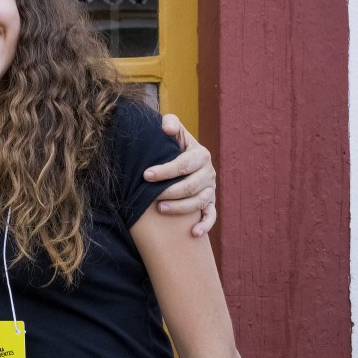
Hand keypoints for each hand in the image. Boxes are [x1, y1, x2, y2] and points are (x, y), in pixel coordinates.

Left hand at [144, 113, 216, 236]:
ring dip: (180, 208)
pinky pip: (211, 216)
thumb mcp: (173, 131)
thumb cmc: (172, 145)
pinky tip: (193, 233)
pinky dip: (205, 225)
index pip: (183, 164)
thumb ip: (171, 124)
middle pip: (191, 186)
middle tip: (150, 197)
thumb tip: (166, 128)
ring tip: (160, 209)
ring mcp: (211, 189)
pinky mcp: (210, 203)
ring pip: (199, 202)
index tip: (146, 175)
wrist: (184, 160)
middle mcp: (209, 173)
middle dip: (169, 192)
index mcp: (201, 155)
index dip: (164, 171)